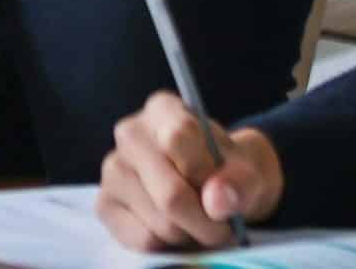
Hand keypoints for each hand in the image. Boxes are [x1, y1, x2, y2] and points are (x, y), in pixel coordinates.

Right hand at [96, 92, 282, 249]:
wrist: (216, 188)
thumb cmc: (229, 172)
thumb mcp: (250, 170)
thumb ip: (240, 182)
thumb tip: (216, 201)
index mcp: (162, 109)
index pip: (178, 138)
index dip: (208, 175)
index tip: (224, 189)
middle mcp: (129, 133)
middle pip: (171, 194)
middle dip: (206, 221)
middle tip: (224, 225)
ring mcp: (113, 169)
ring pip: (161, 223)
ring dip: (191, 234)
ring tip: (199, 221)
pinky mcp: (105, 204)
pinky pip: (144, 240)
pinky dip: (170, 245)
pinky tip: (176, 228)